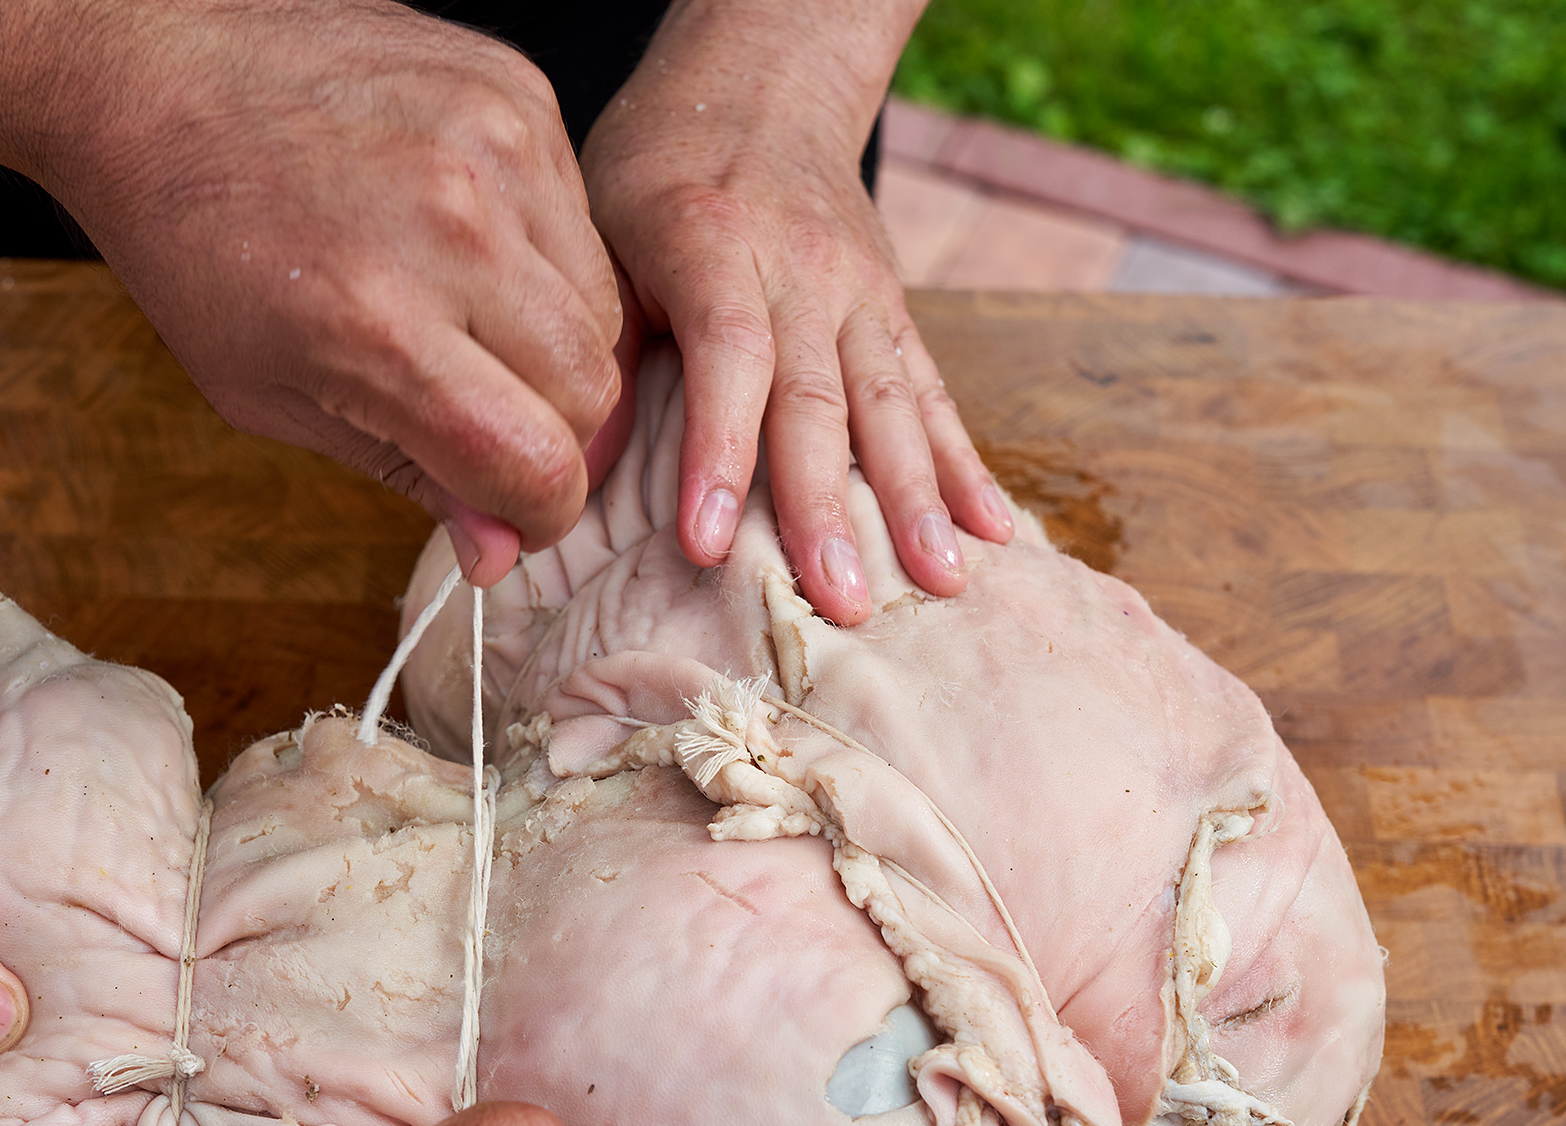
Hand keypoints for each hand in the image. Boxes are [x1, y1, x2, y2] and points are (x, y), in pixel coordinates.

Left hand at [49, 0, 624, 582]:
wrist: (154, 68)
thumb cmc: (193, 236)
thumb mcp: (268, 394)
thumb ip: (404, 470)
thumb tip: (497, 547)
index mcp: (379, 327)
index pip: (538, 466)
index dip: (536, 513)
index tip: (514, 510)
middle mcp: (453, 232)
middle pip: (592, 391)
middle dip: (553, 434)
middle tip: (494, 426)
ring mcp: (495, 150)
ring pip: (604, 306)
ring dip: (555, 344)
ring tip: (471, 325)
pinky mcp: (515, 92)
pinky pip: (580, 216)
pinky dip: (542, 254)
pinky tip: (467, 242)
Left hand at [582, 0, 1013, 624]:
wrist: (761, 84)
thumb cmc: (655, 169)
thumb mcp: (597, 223)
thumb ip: (596, 337)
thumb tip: (572, 463)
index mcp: (714, 244)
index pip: (728, 360)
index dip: (718, 453)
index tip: (704, 544)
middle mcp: (801, 272)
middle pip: (818, 402)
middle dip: (828, 510)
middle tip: (839, 602)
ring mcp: (859, 295)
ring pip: (890, 406)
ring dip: (916, 501)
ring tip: (939, 584)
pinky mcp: (892, 313)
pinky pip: (933, 394)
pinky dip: (963, 464)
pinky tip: (993, 531)